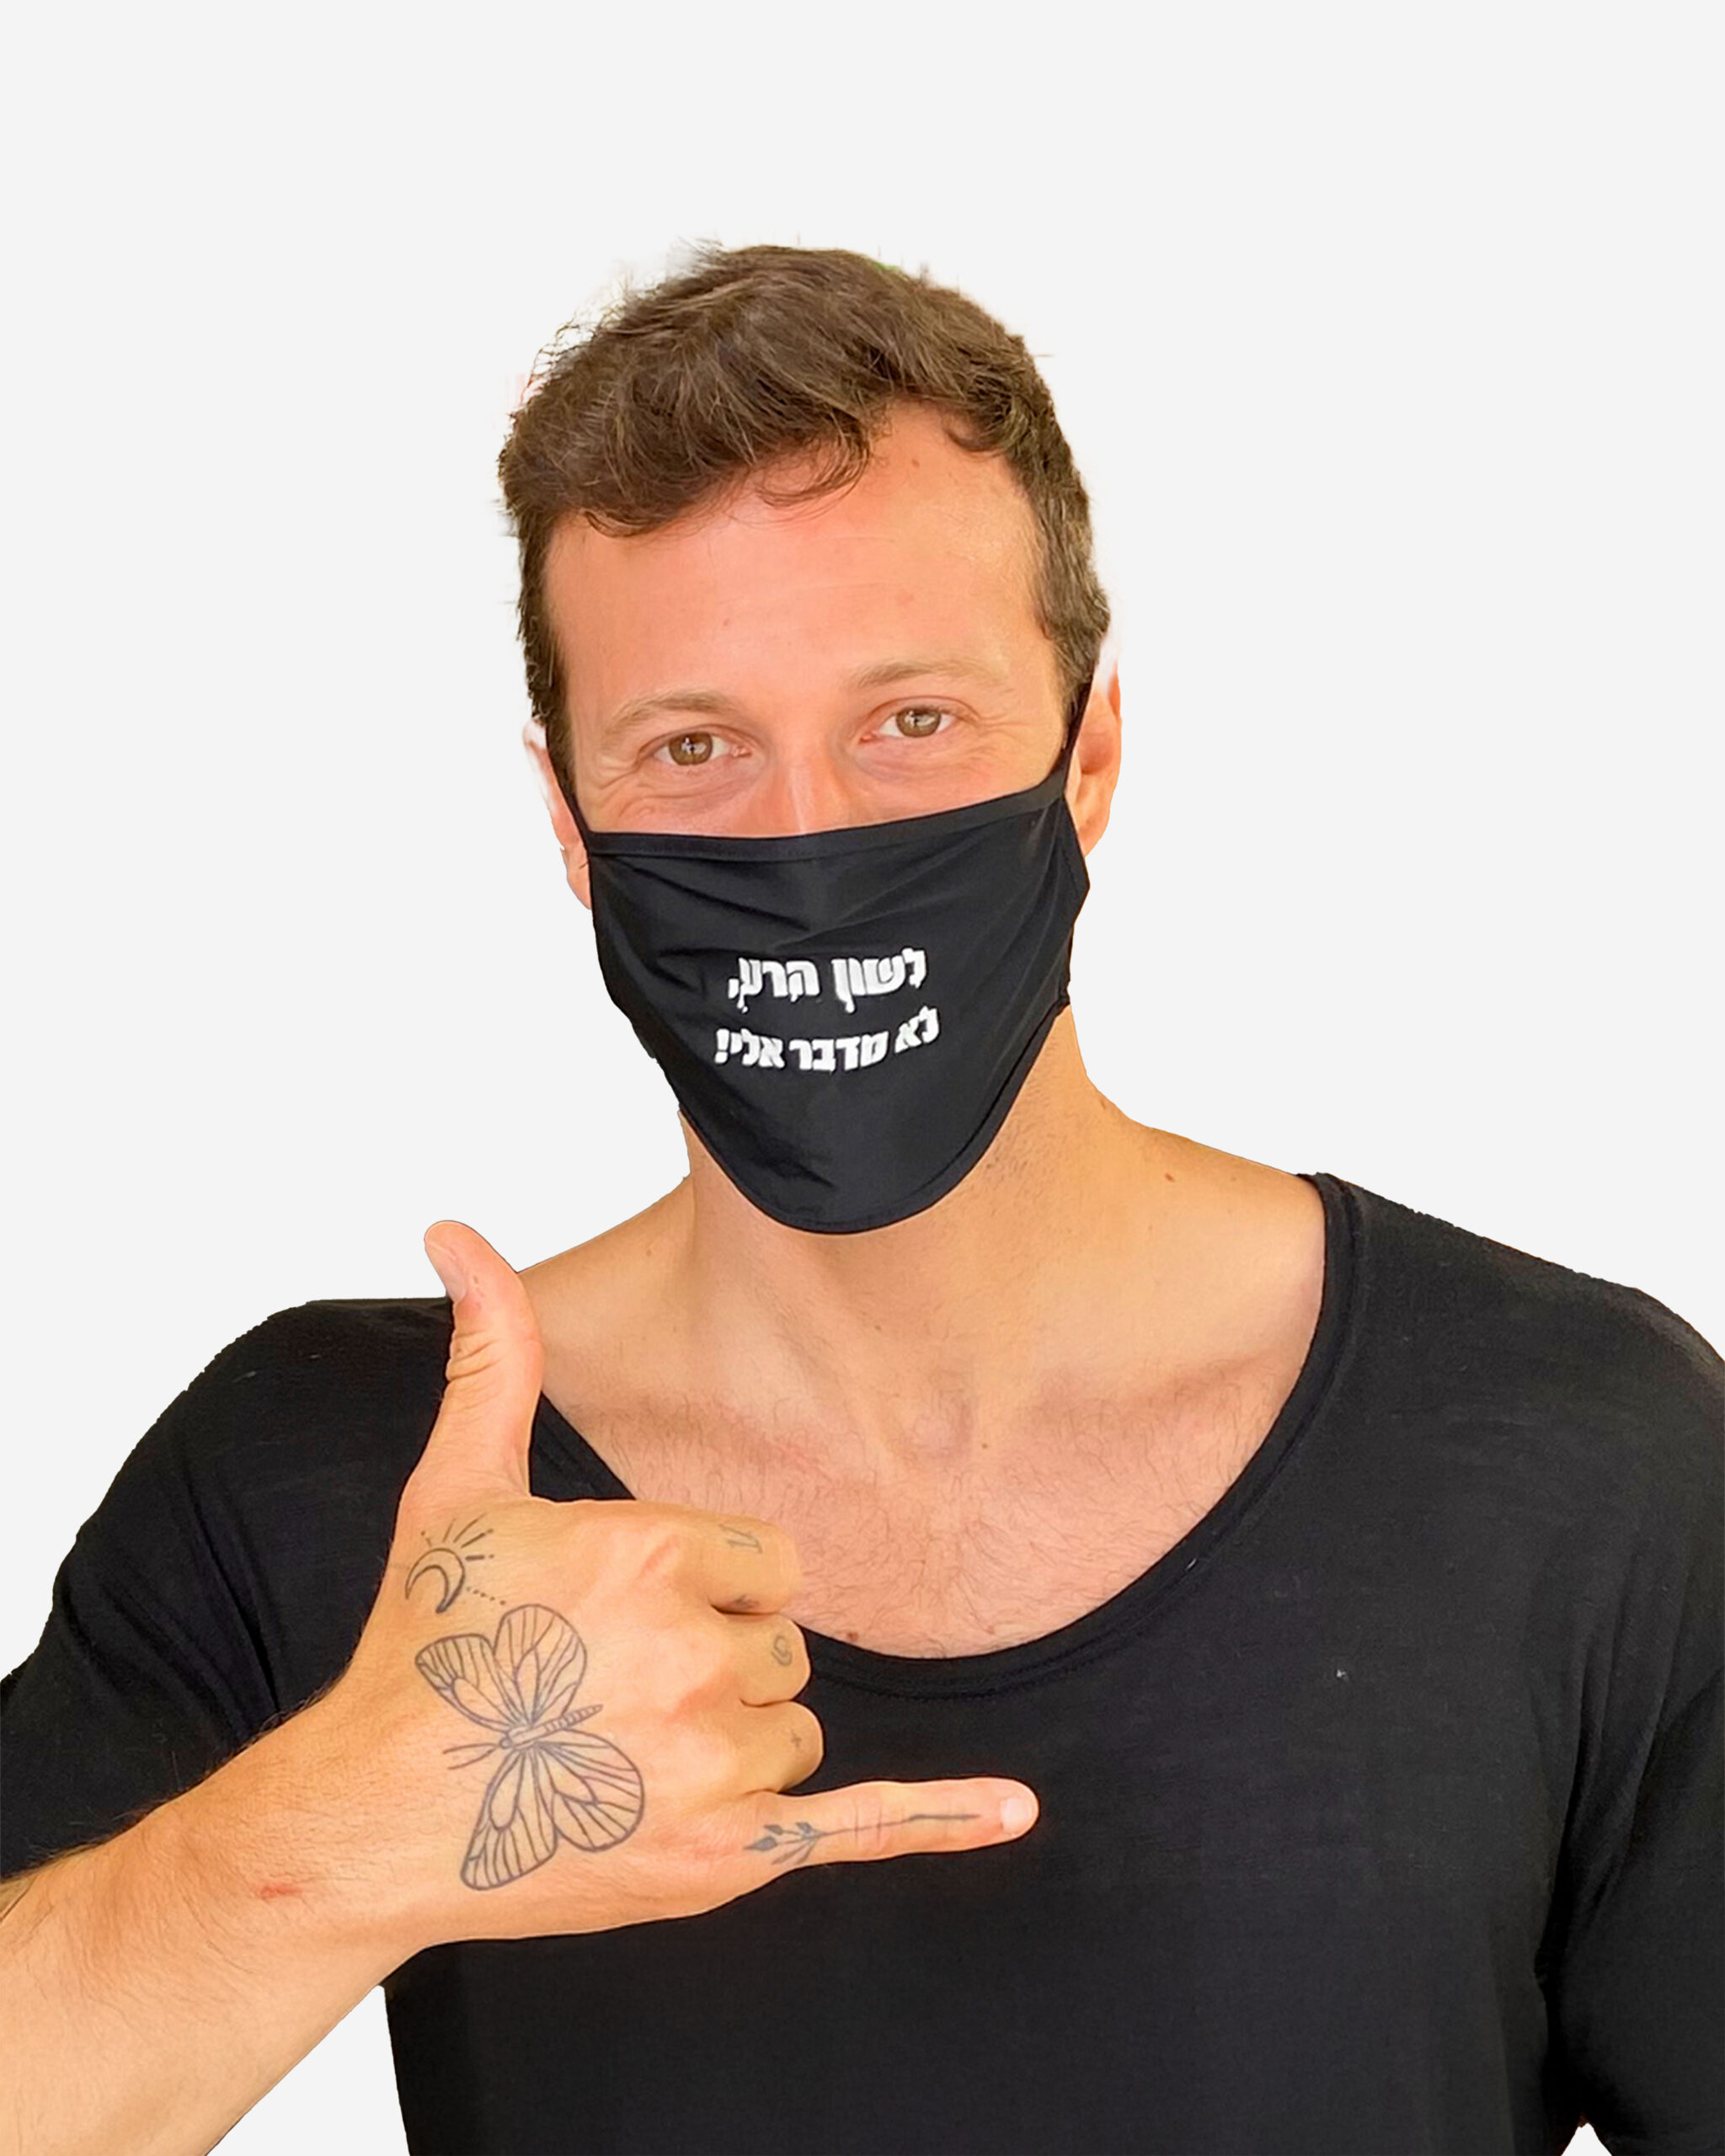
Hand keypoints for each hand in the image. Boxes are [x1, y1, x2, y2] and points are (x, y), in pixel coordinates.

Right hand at [316, 1219, 1038, 1952]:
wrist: (375, 1818)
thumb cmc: (422, 1647)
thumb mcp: (458, 1488)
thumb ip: (496, 1357)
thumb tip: (458, 1231)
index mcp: (652, 1556)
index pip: (764, 1560)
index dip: (705, 1586)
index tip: (629, 1614)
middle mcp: (692, 1657)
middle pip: (780, 1643)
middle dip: (714, 1660)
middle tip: (611, 1688)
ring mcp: (712, 1765)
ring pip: (794, 1727)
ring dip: (736, 1737)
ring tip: (626, 1749)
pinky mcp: (724, 1855)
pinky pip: (860, 1828)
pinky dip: (940, 1818)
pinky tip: (1014, 1809)